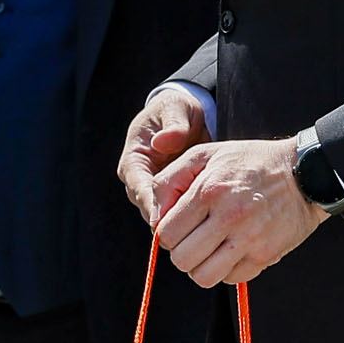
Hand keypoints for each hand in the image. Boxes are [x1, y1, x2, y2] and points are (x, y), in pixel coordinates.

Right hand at [119, 85, 212, 224]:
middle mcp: (139, 180)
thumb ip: (173, 125)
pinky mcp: (168, 196)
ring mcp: (153, 190)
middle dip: (168, 222)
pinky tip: (209, 225)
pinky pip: (176, 214)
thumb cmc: (177, 109)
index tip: (167, 219)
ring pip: (162, 216)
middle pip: (149, 209)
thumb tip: (163, 142)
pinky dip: (190, 219)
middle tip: (191, 232)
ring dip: (180, 224)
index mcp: (134, 160)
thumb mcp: (176, 110)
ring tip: (203, 232)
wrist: (186, 115)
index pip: (139, 188)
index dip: (153, 204)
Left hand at [150, 135, 325, 288]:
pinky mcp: (266, 255)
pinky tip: (232, 251)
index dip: (167, 233)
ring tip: (209, 250)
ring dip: (201, 267)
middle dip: (181, 252)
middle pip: (182, 259)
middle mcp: (229, 216)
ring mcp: (250, 239)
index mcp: (209, 190)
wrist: (304, 173)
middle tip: (193, 240)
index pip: (167, 233)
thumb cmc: (249, 162)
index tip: (179, 226)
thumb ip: (170, 180)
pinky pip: (232, 279)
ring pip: (204, 277)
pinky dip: (227, 270)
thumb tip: (154, 217)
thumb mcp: (205, 154)